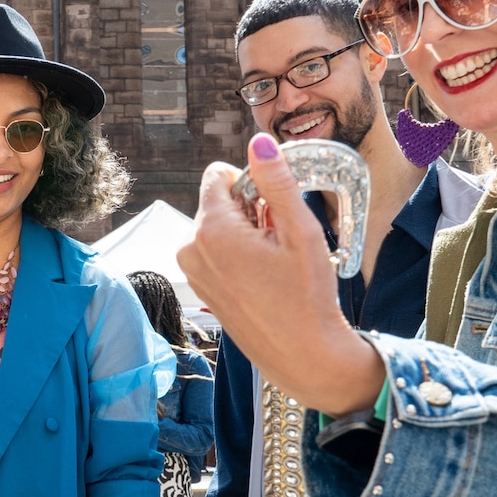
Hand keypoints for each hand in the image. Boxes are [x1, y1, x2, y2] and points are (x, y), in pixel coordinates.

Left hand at [177, 137, 384, 415]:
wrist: (303, 355)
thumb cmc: (306, 296)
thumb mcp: (299, 230)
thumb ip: (276, 181)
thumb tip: (258, 141)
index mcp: (211, 230)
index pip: (217, 175)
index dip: (251, 183)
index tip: (274, 209)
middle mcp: (191, 249)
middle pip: (218, 202)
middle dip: (249, 209)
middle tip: (279, 240)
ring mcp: (193, 272)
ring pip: (218, 227)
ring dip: (246, 233)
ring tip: (274, 261)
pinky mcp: (201, 289)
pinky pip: (215, 252)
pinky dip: (238, 254)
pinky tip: (264, 277)